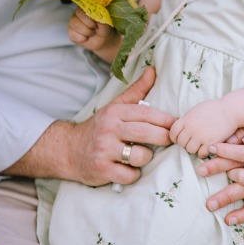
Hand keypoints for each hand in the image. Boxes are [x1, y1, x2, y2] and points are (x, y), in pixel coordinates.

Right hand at [3, 67, 175, 185]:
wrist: (67, 149)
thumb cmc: (99, 128)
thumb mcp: (115, 106)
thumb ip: (136, 90)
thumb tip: (152, 70)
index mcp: (115, 112)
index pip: (146, 113)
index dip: (166, 120)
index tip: (176, 125)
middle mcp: (109, 129)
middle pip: (147, 133)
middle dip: (164, 138)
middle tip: (169, 140)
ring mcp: (104, 150)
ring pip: (140, 156)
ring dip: (146, 158)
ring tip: (142, 155)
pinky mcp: (102, 169)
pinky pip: (130, 175)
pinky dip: (133, 174)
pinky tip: (129, 169)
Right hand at [68, 7, 120, 62]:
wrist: (104, 41)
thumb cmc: (105, 29)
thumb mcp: (106, 24)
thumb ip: (102, 18)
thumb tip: (97, 14)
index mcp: (87, 6)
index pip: (86, 6)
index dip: (93, 16)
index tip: (99, 22)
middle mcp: (78, 11)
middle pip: (80, 14)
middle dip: (91, 24)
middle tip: (96, 28)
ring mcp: (73, 21)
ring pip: (76, 24)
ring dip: (87, 32)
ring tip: (92, 33)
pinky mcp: (70, 31)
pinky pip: (74, 34)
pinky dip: (82, 38)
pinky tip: (86, 37)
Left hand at [170, 99, 237, 157]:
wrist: (230, 110)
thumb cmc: (215, 108)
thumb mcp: (197, 110)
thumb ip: (188, 118)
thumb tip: (181, 126)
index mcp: (187, 119)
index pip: (173, 132)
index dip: (176, 137)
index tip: (181, 138)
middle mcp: (191, 128)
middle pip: (181, 143)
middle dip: (186, 144)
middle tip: (194, 142)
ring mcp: (200, 136)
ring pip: (190, 150)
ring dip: (195, 149)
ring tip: (201, 146)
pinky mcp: (210, 143)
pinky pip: (201, 154)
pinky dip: (203, 153)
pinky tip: (207, 149)